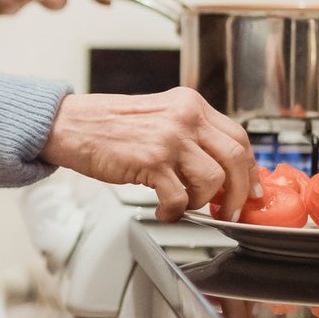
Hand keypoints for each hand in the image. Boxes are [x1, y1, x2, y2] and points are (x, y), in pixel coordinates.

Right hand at [38, 88, 260, 222]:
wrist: (69, 124)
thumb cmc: (107, 125)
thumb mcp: (158, 116)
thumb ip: (188, 134)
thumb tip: (218, 168)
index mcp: (189, 104)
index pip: (238, 136)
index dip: (249, 168)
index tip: (249, 189)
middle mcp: (185, 117)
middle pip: (237, 157)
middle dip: (238, 193)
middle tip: (229, 210)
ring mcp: (169, 138)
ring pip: (214, 180)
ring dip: (202, 202)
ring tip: (184, 205)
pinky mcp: (151, 161)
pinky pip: (180, 199)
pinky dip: (174, 213)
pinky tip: (162, 211)